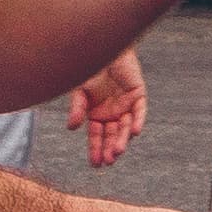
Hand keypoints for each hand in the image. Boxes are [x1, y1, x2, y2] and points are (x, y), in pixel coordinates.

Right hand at [69, 48, 149, 167]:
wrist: (103, 47)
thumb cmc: (89, 68)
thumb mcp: (79, 91)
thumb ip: (77, 108)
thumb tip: (71, 127)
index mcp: (97, 115)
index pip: (96, 136)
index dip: (96, 149)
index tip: (96, 164)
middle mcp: (112, 114)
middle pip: (112, 136)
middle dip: (110, 149)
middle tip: (109, 161)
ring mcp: (126, 106)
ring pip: (126, 127)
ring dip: (123, 139)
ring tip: (118, 151)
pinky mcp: (138, 96)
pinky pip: (140, 112)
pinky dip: (138, 121)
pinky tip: (135, 132)